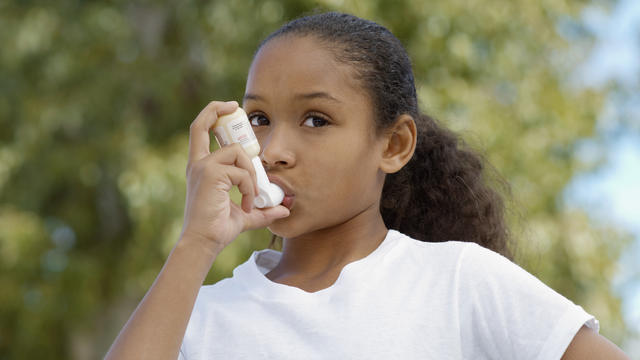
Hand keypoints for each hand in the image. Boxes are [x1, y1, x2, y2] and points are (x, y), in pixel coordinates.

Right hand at [180, 101, 289, 250]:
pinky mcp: (210, 174)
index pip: (199, 131)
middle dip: (219, 110)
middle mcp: (198, 163)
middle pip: (202, 123)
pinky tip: (248, 205)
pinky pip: (242, 172)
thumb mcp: (245, 216)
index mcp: (201, 167)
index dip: (213, 113)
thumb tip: (284, 210)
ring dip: (251, 174)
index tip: (230, 108)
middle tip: (239, 112)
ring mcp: (203, 167)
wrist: (204, 244)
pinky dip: (250, 188)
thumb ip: (263, 209)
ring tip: (252, 197)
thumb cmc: (218, 230)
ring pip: (237, 153)